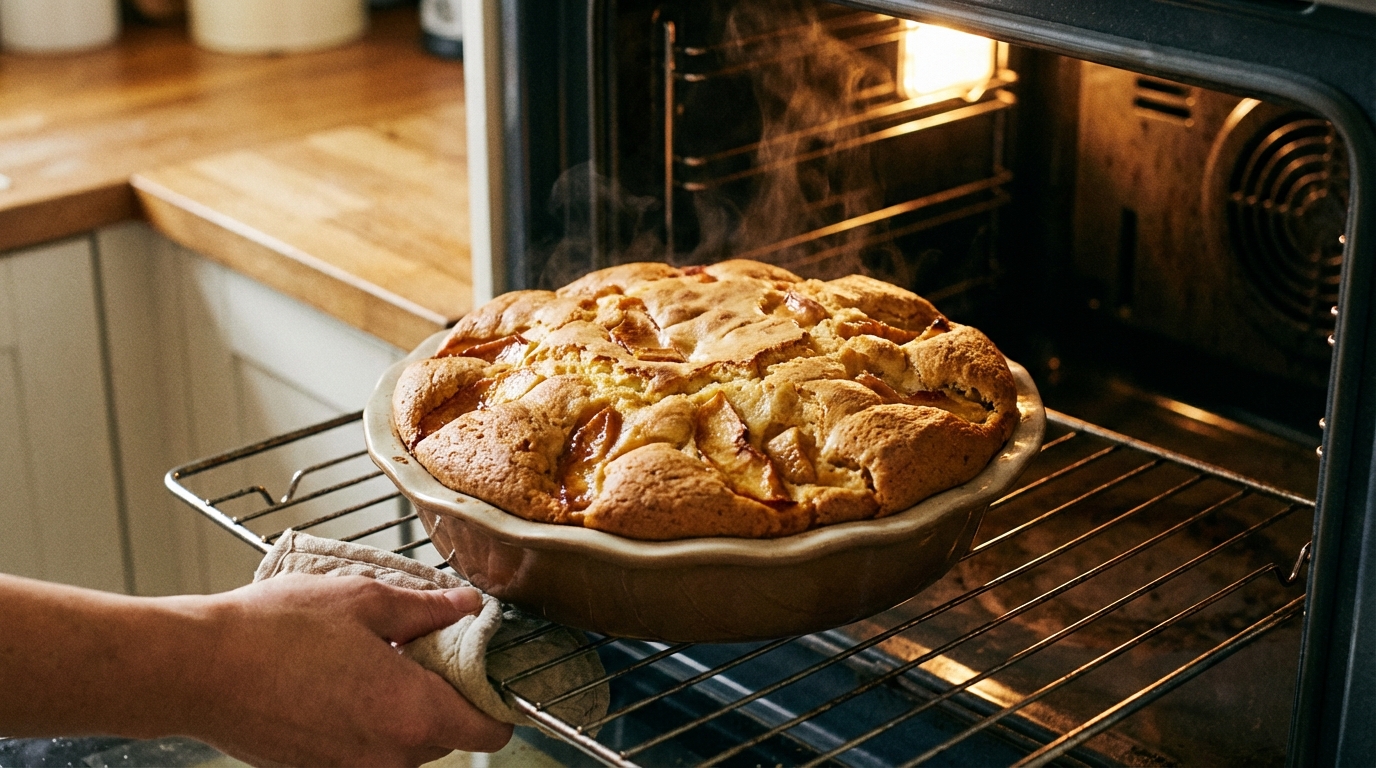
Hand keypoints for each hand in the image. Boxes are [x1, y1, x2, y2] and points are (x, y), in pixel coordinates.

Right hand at [183, 575, 512, 766]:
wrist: (197, 669)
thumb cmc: (274, 632)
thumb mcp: (364, 601)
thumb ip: (427, 610)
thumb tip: (466, 608)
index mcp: (412, 715)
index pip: (489, 732)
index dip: (495, 700)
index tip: (482, 669)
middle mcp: (387, 757)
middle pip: (447, 736)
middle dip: (441, 695)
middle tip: (415, 647)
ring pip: (404, 745)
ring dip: (400, 709)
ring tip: (368, 660)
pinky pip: (363, 752)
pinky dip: (363, 722)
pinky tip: (336, 683)